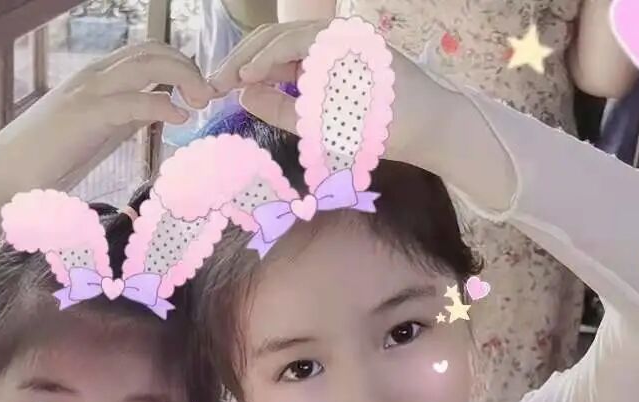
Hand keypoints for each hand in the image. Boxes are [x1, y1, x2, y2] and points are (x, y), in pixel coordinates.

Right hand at [0, 41, 216, 314]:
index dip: (180, 65)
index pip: (147, 53)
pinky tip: (180, 119)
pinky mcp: (86, 116)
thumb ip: (123, 119)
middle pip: (153, 50)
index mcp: (97, 81)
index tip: (200, 91)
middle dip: (189, 66)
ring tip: (201, 101)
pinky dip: (163, 105)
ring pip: (148, 64)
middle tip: (209, 94)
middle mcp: (94, 78)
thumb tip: (154, 114)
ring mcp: (89, 93)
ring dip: (183, 77)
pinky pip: (134, 100)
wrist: (3, 177)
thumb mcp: (95, 134)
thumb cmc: (45, 163)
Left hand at [207, 18, 460, 167]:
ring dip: (251, 55)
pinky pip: (305, 40)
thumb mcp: (314, 123)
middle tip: (213, 81)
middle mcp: (326, 42)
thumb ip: (280, 107)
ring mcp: (339, 37)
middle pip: (271, 38)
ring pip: (284, 34)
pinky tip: (254, 73)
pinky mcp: (350, 40)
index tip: (216, 87)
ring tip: (229, 77)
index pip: (272, 53)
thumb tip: (243, 93)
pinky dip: (275, 55)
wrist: (424, 127)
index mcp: (316, 60)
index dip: (241, 65)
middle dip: (238, 58)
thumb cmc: (374, 130)